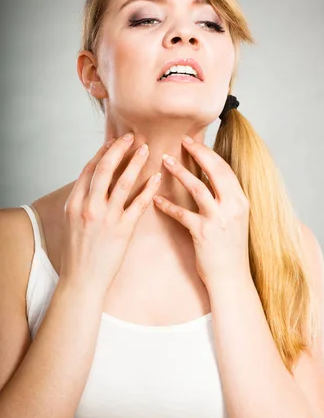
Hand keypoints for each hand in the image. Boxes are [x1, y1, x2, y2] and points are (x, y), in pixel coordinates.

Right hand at [59, 134, 160, 300]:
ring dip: (135, 163)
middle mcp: (88, 207)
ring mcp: (105, 218)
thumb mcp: (73, 222)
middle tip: (132, 137)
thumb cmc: (79, 253)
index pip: (89, 170)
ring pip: (122, 182)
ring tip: (146, 149)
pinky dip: (148, 188)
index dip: (102, 153)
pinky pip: (138, 204)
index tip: (113, 141)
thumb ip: (83, 201)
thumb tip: (94, 184)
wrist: (82, 280)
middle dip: (119, 150)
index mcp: (75, 203)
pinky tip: (156, 178)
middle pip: (104, 169)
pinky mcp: (122, 230)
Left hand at [153, 136, 250, 290]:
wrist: (231, 278)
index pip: (225, 169)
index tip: (195, 143)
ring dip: (179, 171)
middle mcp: (233, 207)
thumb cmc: (230, 250)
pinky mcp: (203, 233)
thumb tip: (210, 182)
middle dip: (198, 153)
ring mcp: (219, 219)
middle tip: (182, 141)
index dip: (209, 154)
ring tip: (165, 161)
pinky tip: (156, 199)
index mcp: (241, 201)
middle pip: (215, 171)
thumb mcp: (235, 220)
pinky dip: (168, 205)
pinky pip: (182, 214)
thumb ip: (226, 200)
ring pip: (197, 187)